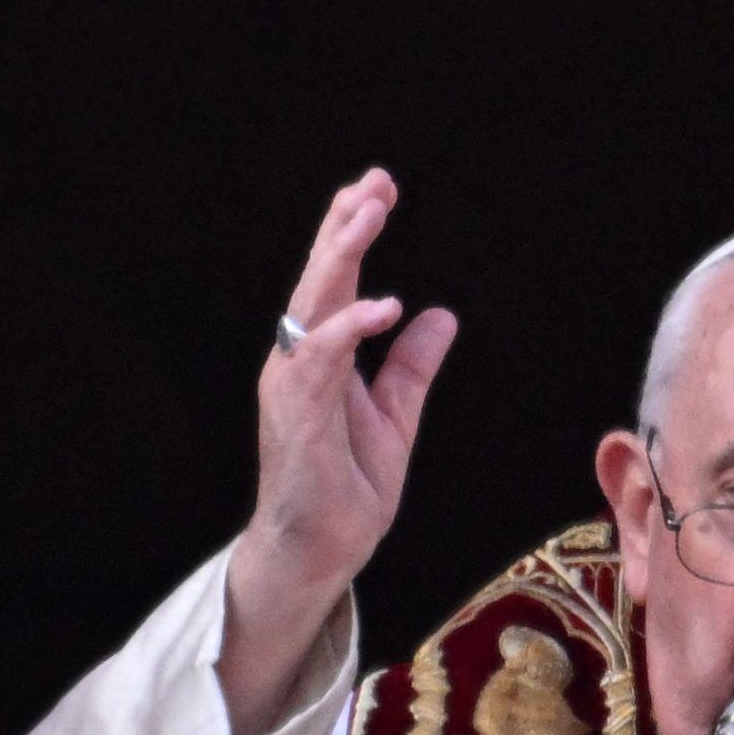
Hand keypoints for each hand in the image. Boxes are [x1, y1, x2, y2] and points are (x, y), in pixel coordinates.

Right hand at [224, 170, 457, 734]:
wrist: (320, 552)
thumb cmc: (345, 489)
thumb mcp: (396, 418)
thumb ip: (411, 367)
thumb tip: (440, 316)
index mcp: (321, 357)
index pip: (335, 280)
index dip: (353, 230)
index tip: (380, 187)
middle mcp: (300, 361)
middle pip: (319, 276)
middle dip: (345, 224)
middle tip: (376, 182)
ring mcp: (294, 385)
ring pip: (313, 303)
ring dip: (342, 255)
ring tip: (371, 214)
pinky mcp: (298, 415)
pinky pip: (321, 359)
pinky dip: (349, 327)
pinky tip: (383, 303)